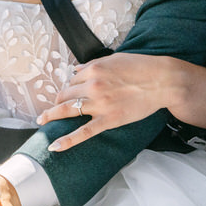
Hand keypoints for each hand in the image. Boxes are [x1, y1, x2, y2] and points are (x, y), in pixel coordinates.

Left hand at [39, 53, 172, 150]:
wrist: (163, 81)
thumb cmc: (142, 67)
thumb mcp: (115, 59)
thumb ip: (92, 65)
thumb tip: (75, 70)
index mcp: (94, 69)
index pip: (72, 78)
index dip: (71, 84)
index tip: (72, 90)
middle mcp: (92, 86)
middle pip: (65, 94)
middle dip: (60, 99)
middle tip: (56, 105)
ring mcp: (99, 104)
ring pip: (67, 110)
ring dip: (52, 115)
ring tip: (42, 121)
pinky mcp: (108, 120)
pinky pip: (83, 132)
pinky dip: (67, 140)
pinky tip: (54, 146)